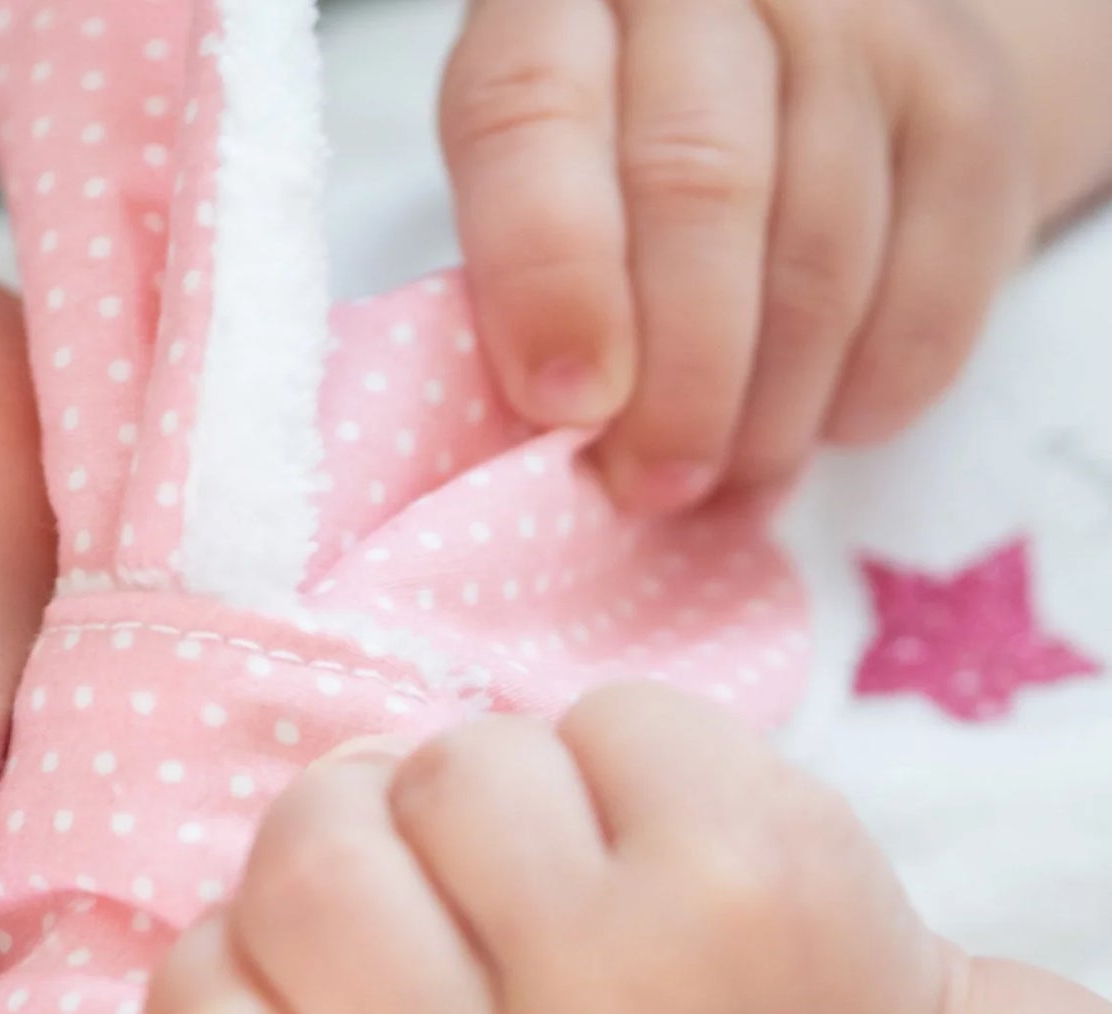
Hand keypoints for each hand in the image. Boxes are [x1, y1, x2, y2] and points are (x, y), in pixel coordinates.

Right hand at [146, 689, 970, 1013]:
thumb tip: (227, 913)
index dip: (232, 960)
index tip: (325, 982)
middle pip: (308, 859)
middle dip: (354, 840)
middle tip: (443, 897)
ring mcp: (645, 987)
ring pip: (450, 764)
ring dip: (489, 799)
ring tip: (570, 883)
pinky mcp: (750, 865)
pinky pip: (597, 715)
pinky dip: (611, 760)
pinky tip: (663, 852)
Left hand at [439, 0, 1033, 511]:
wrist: (797, 80)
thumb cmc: (623, 163)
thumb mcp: (542, 193)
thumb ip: (529, 286)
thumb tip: (568, 434)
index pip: (531, 110)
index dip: (548, 275)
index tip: (568, 408)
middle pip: (697, 183)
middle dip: (675, 380)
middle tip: (656, 485)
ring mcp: (859, 27)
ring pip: (819, 255)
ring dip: (769, 412)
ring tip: (729, 480)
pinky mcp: (967, 104)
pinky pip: (931, 289)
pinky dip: (870, 391)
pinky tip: (822, 424)